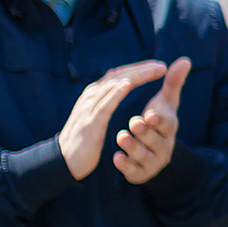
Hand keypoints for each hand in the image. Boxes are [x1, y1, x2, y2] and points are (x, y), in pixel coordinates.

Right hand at [60, 60, 168, 179]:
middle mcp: (91, 96)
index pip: (120, 75)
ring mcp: (89, 108)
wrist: (65, 159)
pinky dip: (114, 93)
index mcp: (95, 94)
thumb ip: (107, 96)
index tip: (159, 66)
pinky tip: (126, 85)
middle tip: (161, 66)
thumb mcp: (96, 112)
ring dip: (133, 77)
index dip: (139, 69)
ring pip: (113, 86)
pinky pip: (103, 105)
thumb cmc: (84, 136)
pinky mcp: (90, 122)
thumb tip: (116, 78)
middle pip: (119, 76)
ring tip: (151, 70)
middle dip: (141, 70)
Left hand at [113, 56, 192, 183]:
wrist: (156, 152)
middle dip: (144, 132)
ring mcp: (152, 161)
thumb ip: (173, 83)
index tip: (150, 114)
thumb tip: (185, 59)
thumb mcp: (166, 103)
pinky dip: (125, 165)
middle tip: (133, 122)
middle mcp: (164, 145)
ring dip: (132, 146)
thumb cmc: (158, 121)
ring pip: (143, 155)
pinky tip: (116, 157)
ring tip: (121, 136)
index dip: (159, 120)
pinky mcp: (140, 173)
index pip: (167, 123)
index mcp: (169, 128)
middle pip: (155, 140)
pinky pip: (134, 171)